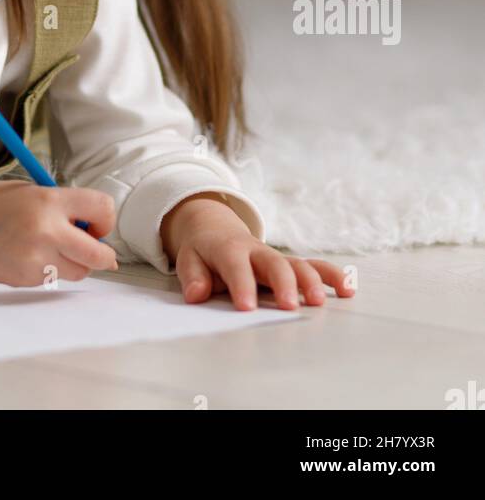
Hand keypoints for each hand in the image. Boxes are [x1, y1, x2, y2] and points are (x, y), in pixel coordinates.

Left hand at [160, 193, 355, 310]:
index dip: (241, 285)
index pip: (236, 266)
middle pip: (274, 264)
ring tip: (321, 301)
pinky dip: (331, 276)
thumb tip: (196, 295)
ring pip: (298, 264)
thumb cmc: (203, 250)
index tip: (246, 308)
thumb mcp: (188, 258)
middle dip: (283, 284)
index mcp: (229, 249)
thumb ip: (193, 276)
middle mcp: (258, 251)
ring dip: (312, 281)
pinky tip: (348, 290)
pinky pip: (314, 267)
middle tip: (289, 307)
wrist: (215, 228)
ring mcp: (277, 258)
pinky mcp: (290, 265)